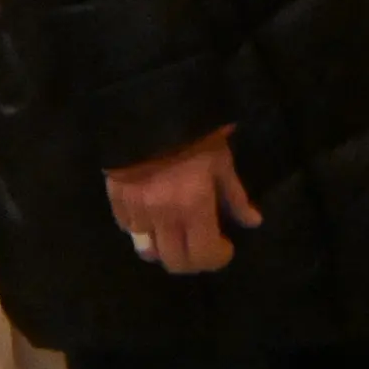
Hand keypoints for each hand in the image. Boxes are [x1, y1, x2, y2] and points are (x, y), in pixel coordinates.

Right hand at [103, 128, 261, 274]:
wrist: (151, 106)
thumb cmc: (196, 132)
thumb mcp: (222, 162)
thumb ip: (235, 197)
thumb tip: (252, 222)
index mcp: (193, 205)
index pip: (203, 254)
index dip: (217, 258)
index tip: (226, 248)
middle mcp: (163, 215)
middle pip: (174, 262)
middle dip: (193, 261)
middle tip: (204, 247)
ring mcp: (136, 210)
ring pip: (146, 250)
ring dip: (165, 248)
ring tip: (178, 235)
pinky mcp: (115, 200)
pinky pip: (128, 229)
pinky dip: (143, 230)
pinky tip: (155, 217)